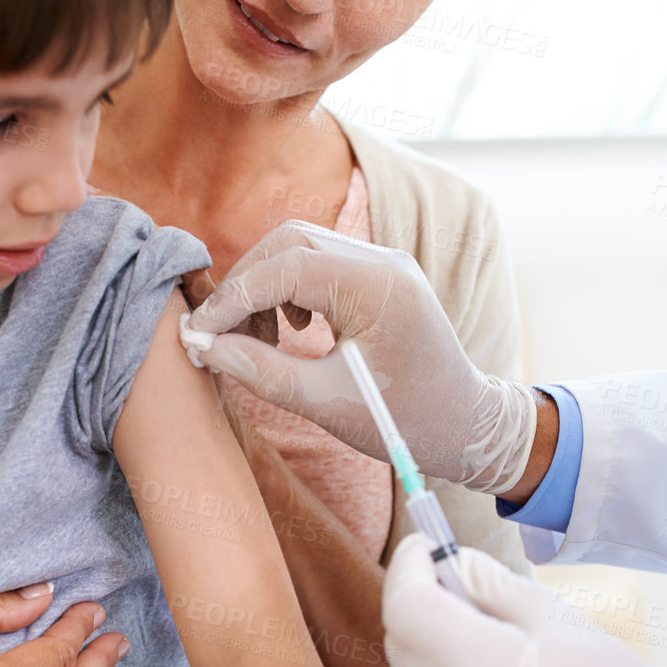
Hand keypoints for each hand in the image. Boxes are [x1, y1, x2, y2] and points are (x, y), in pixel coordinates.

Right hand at [181, 220, 538, 497]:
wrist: (466, 425)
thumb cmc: (406, 421)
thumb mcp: (328, 405)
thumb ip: (263, 372)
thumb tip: (207, 348)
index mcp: (378, 287)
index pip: (287, 267)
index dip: (234, 297)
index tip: (200, 334)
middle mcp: (382, 261)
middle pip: (289, 242)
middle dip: (245, 285)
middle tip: (218, 336)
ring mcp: (382, 264)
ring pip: (300, 247)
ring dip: (265, 287)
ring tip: (256, 341)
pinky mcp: (378, 276)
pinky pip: (318, 263)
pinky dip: (288, 291)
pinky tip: (290, 334)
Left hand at [381, 536, 666, 666]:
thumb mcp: (577, 638)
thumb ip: (505, 594)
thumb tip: (459, 566)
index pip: (405, 604)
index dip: (409, 567)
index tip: (424, 546)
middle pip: (405, 648)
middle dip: (426, 610)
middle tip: (470, 592)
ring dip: (443, 665)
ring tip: (510, 664)